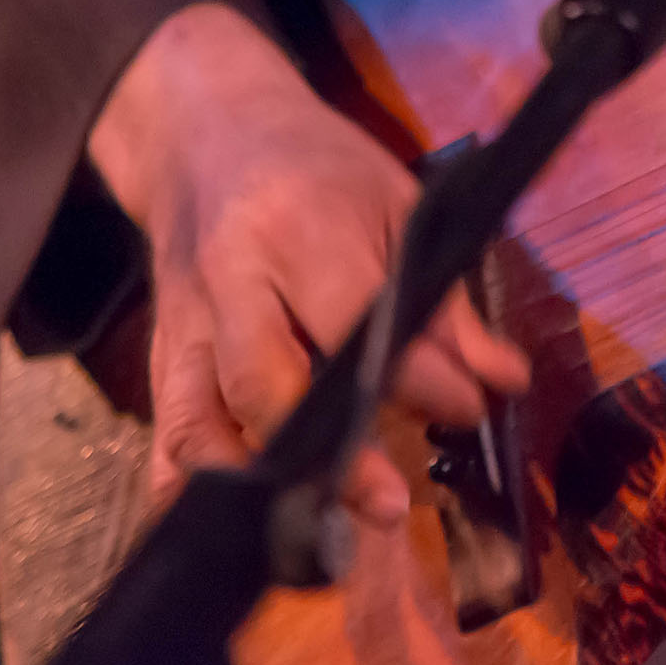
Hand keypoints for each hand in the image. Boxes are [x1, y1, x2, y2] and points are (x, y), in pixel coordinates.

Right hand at [86, 1, 529, 525]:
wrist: (207, 133)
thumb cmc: (317, 166)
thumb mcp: (396, 204)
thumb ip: (446, 300)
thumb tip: (505, 379)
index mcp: (298, 230)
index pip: (356, 321)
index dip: (418, 378)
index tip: (471, 410)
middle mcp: (231, 282)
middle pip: (268, 383)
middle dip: (331, 454)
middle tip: (391, 504)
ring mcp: (186, 325)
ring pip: (201, 421)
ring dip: (260, 486)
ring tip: (320, 531)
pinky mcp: (159, 356)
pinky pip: (163, 435)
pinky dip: (189, 487)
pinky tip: (234, 526)